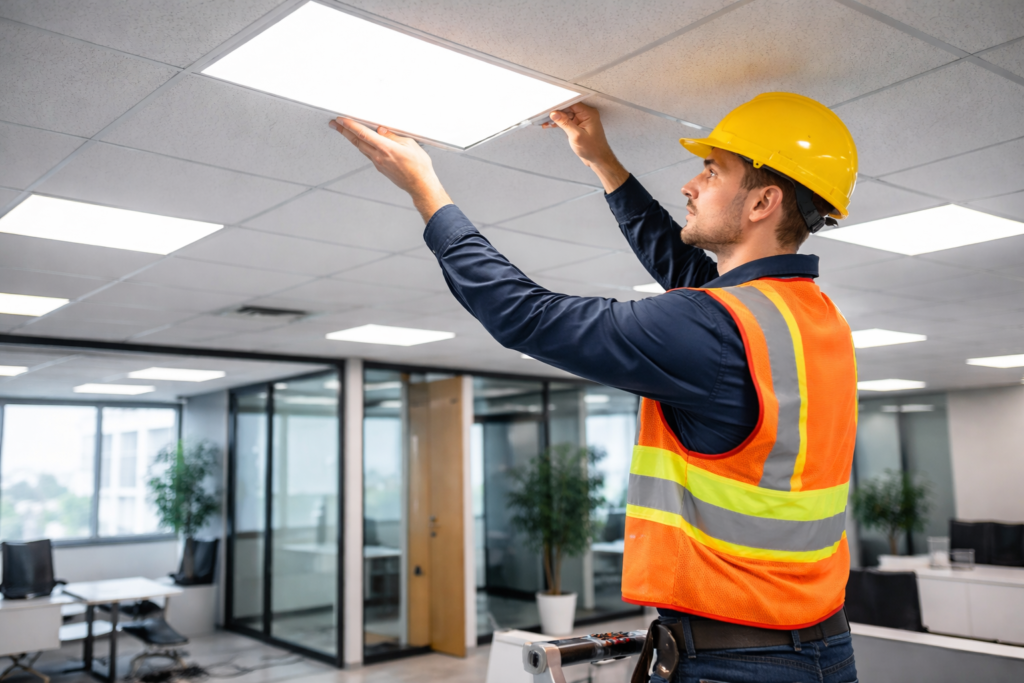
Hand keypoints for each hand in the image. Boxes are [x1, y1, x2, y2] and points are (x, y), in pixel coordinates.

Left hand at [329, 117, 451, 221]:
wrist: (420, 186)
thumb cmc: (419, 167)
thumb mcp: (409, 144)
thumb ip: (393, 136)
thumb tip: (381, 130)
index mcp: (386, 148)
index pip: (363, 134)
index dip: (350, 125)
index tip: (341, 120)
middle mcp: (379, 157)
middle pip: (356, 141)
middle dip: (343, 131)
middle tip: (334, 124)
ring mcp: (378, 164)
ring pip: (361, 148)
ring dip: (351, 138)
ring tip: (344, 131)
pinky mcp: (380, 168)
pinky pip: (368, 154)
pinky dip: (362, 146)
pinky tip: (362, 143)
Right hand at [543, 103, 628, 192]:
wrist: (598, 159)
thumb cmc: (593, 149)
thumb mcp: (576, 136)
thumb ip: (565, 123)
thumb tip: (555, 113)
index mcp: (589, 113)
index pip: (572, 103)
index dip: (560, 105)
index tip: (550, 108)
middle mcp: (586, 115)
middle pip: (568, 108)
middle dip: (557, 112)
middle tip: (545, 116)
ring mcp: (583, 120)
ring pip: (567, 115)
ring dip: (557, 118)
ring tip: (546, 122)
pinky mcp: (579, 126)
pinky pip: (568, 121)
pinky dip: (560, 123)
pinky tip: (551, 125)